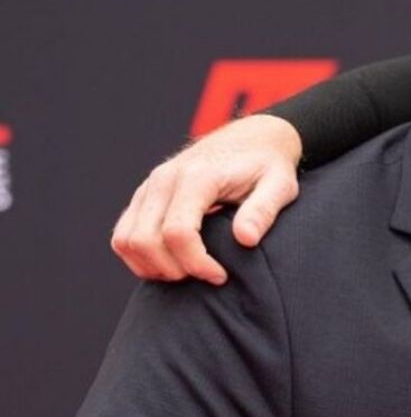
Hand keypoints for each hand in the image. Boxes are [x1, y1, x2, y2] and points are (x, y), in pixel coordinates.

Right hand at [110, 114, 302, 284]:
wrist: (252, 139)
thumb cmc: (268, 166)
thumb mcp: (280, 185)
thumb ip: (263, 210)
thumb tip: (245, 239)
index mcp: (199, 176)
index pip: (178, 232)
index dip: (195, 263)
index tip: (220, 276)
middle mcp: (166, 178)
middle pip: (145, 240)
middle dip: (173, 269)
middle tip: (206, 277)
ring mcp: (150, 186)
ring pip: (126, 239)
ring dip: (152, 267)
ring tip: (189, 273)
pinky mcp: (144, 195)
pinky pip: (124, 234)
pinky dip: (139, 257)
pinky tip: (172, 265)